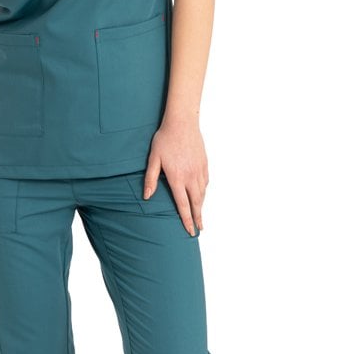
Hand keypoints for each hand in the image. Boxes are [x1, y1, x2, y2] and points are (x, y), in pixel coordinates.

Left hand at [144, 117, 207, 235]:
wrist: (182, 123)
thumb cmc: (165, 139)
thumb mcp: (154, 159)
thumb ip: (151, 179)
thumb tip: (147, 197)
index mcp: (177, 178)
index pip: (183, 204)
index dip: (186, 219)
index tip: (190, 230)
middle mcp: (191, 177)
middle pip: (196, 202)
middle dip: (198, 217)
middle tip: (199, 229)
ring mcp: (199, 170)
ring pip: (202, 193)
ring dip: (201, 206)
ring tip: (200, 216)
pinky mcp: (204, 163)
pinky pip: (205, 182)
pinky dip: (204, 191)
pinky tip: (201, 195)